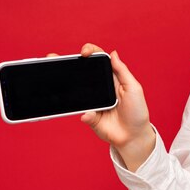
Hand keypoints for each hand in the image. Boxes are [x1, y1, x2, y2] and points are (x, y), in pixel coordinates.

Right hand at [48, 45, 155, 171]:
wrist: (133, 137)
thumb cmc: (137, 112)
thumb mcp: (134, 88)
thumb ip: (122, 71)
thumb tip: (113, 53)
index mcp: (111, 78)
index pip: (98, 60)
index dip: (90, 52)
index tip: (84, 53)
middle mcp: (100, 87)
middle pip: (82, 71)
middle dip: (67, 62)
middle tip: (53, 57)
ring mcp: (92, 101)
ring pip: (74, 89)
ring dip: (63, 82)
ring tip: (52, 73)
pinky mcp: (88, 115)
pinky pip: (81, 111)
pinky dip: (85, 112)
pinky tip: (89, 114)